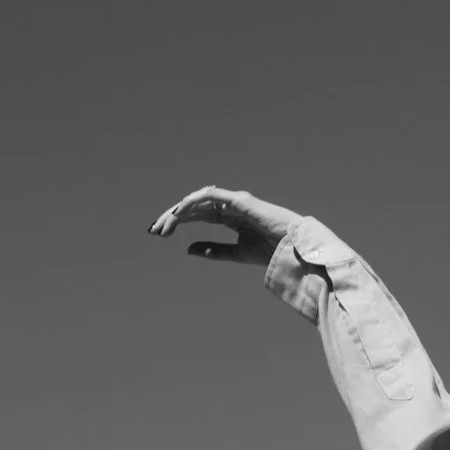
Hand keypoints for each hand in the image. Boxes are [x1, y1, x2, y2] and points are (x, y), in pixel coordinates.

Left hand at [147, 185, 300, 265]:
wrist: (295, 251)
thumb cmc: (273, 251)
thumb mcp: (236, 253)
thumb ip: (213, 250)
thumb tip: (188, 249)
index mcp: (230, 217)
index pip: (198, 214)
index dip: (178, 221)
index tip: (159, 233)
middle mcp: (230, 205)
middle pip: (194, 206)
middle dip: (172, 217)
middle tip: (154, 230)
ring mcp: (235, 201)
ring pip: (198, 200)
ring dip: (179, 212)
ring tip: (164, 226)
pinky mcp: (240, 200)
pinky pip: (210, 196)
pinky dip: (193, 203)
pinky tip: (179, 214)